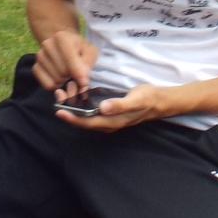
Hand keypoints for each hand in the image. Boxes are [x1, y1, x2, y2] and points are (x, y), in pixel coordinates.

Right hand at [33, 32, 99, 94]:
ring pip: (55, 80)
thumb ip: (88, 64)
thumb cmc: (80, 49)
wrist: (65, 45)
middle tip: (76, 72)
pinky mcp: (35, 67)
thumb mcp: (90, 52)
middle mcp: (47, 44)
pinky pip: (48, 85)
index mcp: (61, 37)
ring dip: (65, 81)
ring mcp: (39, 56)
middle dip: (72, 77)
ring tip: (68, 73)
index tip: (85, 80)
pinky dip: (56, 85)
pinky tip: (60, 77)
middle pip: (63, 73)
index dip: (80, 75)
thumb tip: (81, 82)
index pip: (70, 63)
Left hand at [55, 83, 174, 130]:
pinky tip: (78, 94)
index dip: (73, 119)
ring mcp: (109, 119)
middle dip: (70, 112)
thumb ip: (120, 105)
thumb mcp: (136, 100)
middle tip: (58, 98)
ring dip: (75, 108)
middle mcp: (108, 123)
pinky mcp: (110, 112)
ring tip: (66, 94)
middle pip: (84, 121)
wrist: (159, 101)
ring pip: (87, 117)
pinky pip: (92, 112)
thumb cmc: (148, 99)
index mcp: (113, 121)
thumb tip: (103, 108)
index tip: (59, 111)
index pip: (88, 123)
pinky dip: (83, 104)